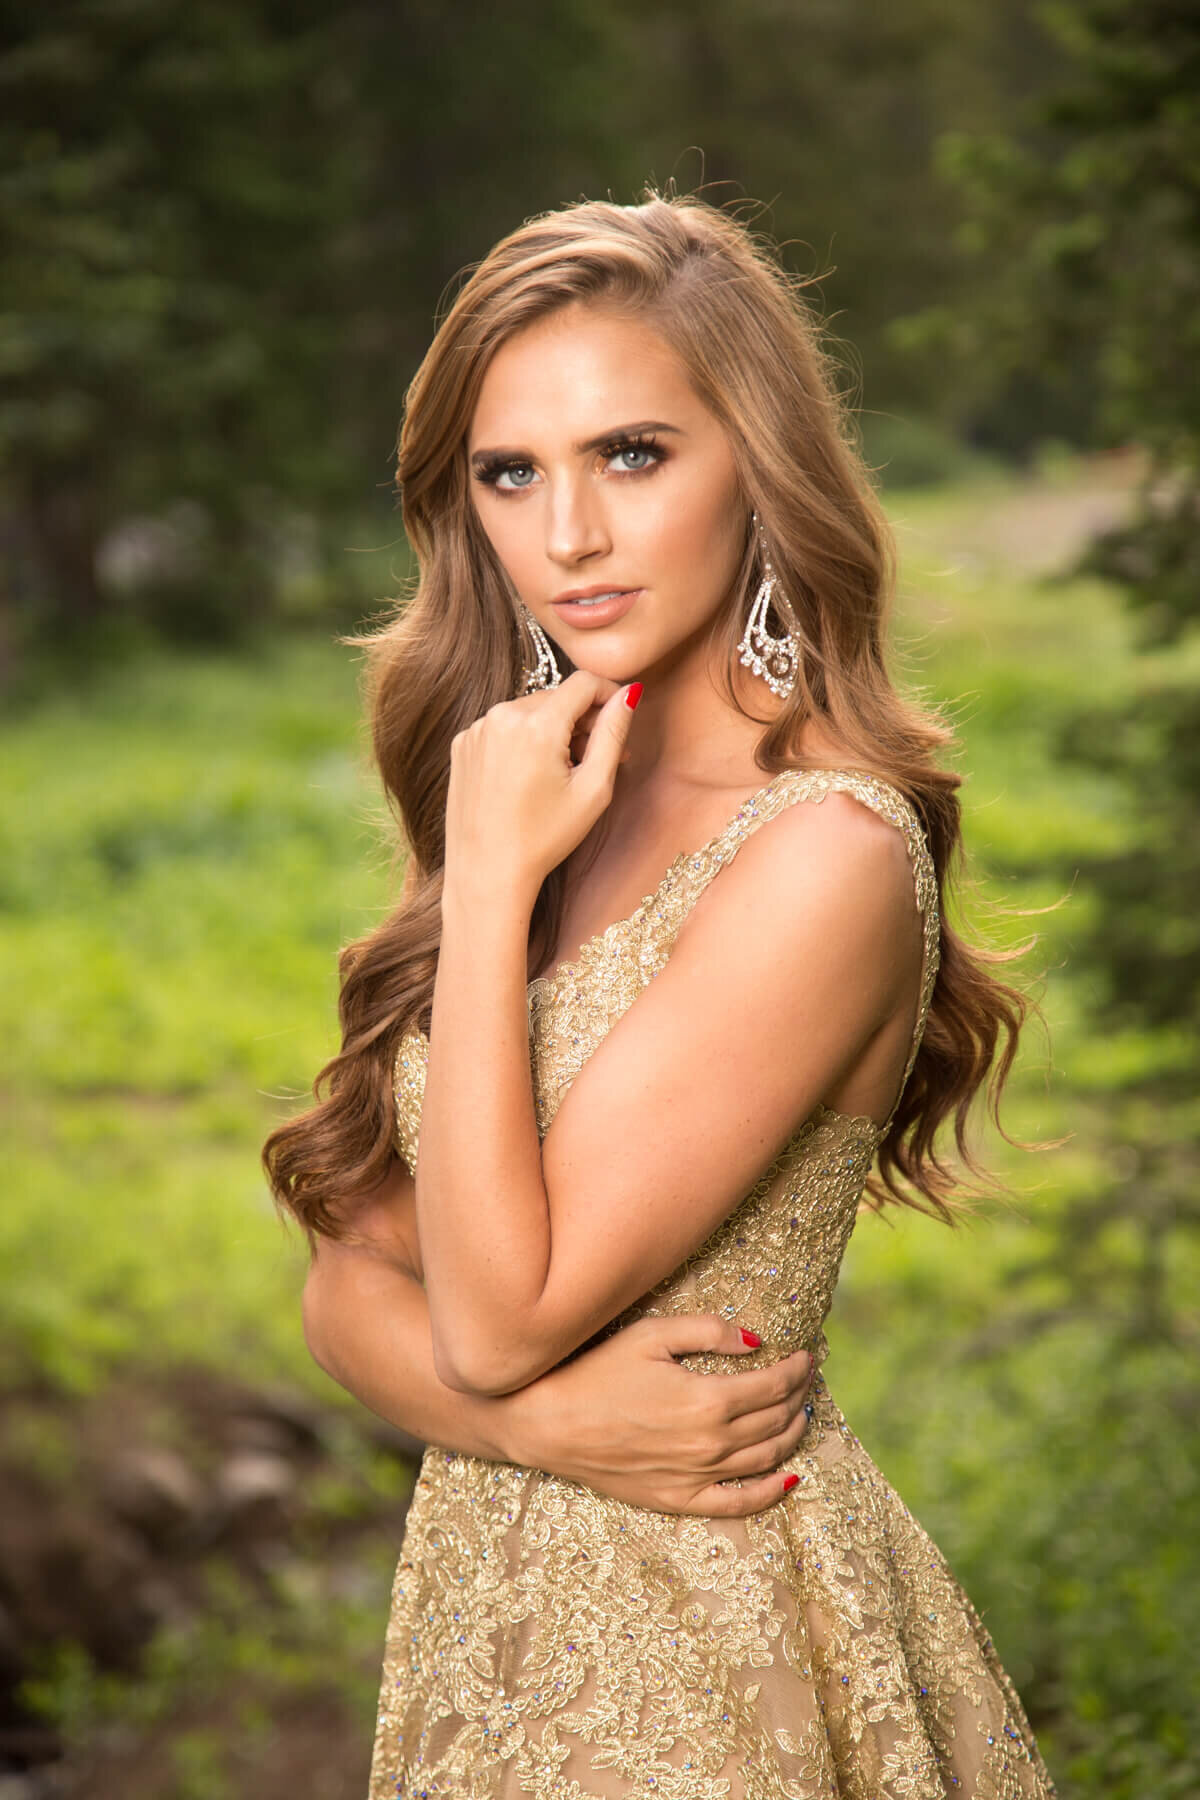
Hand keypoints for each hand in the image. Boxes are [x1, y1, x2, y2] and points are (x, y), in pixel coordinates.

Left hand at [443, 670, 641, 905]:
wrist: (486, 872)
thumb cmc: (544, 838)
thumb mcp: (593, 789)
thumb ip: (612, 734)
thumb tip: (628, 695)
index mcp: (536, 724)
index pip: (583, 683)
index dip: (609, 693)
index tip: (622, 713)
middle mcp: (501, 716)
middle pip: (556, 697)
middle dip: (582, 719)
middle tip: (599, 758)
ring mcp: (477, 729)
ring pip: (530, 712)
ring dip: (552, 730)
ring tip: (563, 772)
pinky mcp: (462, 745)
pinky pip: (503, 728)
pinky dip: (522, 741)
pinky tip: (530, 777)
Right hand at [509, 1313, 814, 1516]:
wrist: (547, 1422)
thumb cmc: (596, 1370)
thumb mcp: (651, 1334)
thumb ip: (708, 1332)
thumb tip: (757, 1340)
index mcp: (707, 1399)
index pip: (773, 1385)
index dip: (798, 1369)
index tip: (808, 1354)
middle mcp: (710, 1443)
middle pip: (775, 1420)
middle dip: (799, 1396)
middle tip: (808, 1379)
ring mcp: (696, 1475)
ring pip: (765, 1459)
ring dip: (792, 1435)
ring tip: (802, 1413)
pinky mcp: (678, 1498)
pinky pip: (737, 1503)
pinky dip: (770, 1492)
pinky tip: (788, 1478)